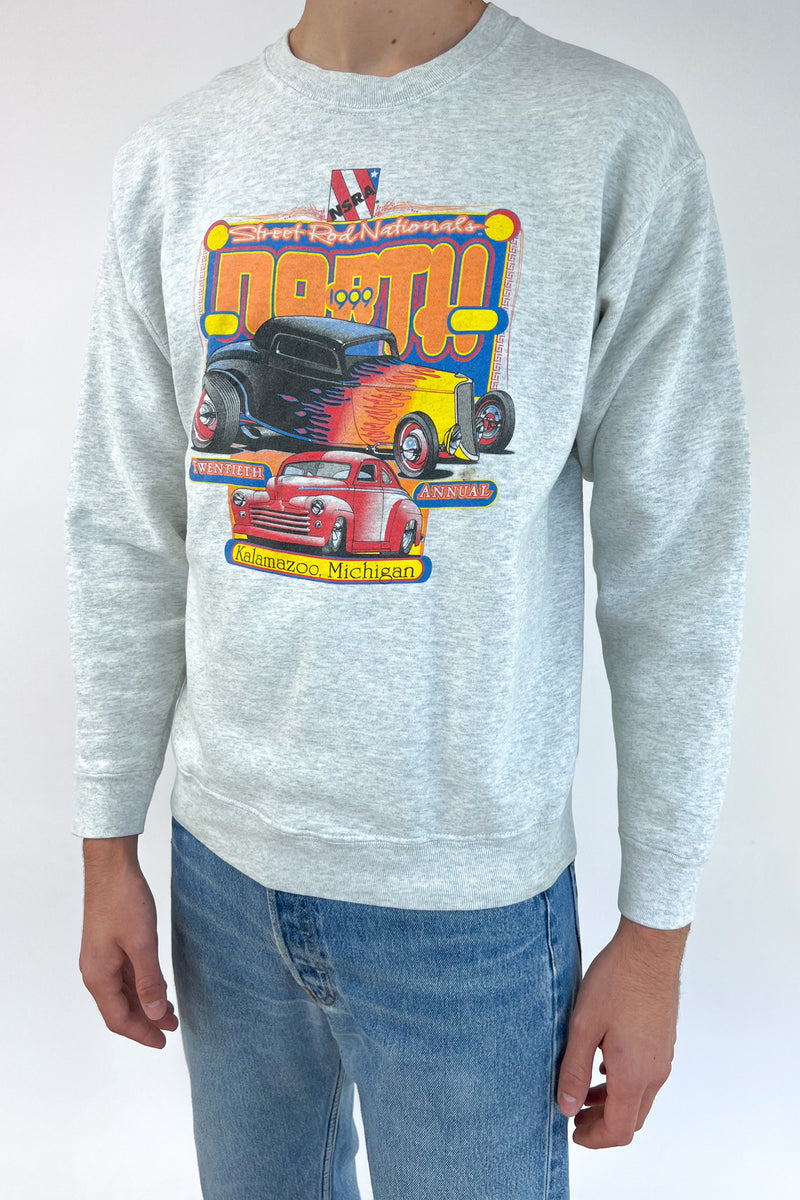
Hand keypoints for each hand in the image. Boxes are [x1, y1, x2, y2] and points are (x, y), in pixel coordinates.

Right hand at [79, 836, 178, 1048]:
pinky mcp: (109, 946)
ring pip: (123, 992)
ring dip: (145, 1004)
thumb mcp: (142, 944)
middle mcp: (96, 971)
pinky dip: (142, 986)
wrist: (112, 867)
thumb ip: (149, 980)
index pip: (118, 1019)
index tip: (163, 1041)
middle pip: (120, 1009)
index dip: (141, 1033)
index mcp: (98, 976)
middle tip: (173, 1028)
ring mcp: (101, 959)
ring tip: (170, 1012)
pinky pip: (124, 976)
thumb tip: (156, 1013)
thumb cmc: (124, 901)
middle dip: (146, 1021)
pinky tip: (158, 986)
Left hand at [556, 914, 688, 1147]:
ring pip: (640, 1097)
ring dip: (613, 1102)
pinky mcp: (663, 1041)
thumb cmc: (616, 982)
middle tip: (574, 1114)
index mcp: (634, 1074)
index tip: (573, 1132)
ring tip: (584, 1090)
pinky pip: (646, 1076)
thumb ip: (574, 1070)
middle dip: (602, 1124)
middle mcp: (654, 1072)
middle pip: (632, 1118)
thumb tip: (566, 1107)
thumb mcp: (583, 1026)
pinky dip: (624, 1083)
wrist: (649, 949)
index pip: (619, 1129)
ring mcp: (662, 1056)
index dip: (595, 1139)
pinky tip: (603, 1063)